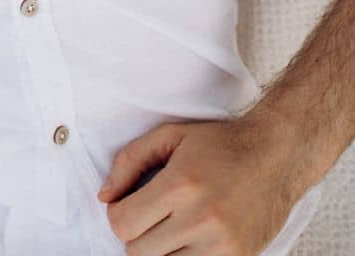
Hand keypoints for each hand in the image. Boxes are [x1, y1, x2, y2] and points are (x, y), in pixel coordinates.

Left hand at [99, 115, 306, 254]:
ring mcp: (221, 245)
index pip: (123, 223)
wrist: (275, 156)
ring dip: (160, 250)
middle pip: (138, 251)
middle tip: (150, 215)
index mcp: (180, 185)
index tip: (125, 204)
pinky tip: (189, 240)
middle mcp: (200, 219)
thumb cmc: (220, 143)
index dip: (117, 214)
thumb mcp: (170, 136)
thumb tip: (104, 196)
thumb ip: (130, 161)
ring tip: (171, 227)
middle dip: (136, 233)